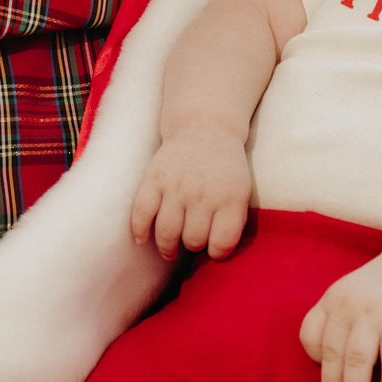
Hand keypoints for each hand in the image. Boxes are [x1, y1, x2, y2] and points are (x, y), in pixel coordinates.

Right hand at [130, 130, 250, 260]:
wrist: (205, 128)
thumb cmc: (225, 168)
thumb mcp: (242, 192)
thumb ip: (232, 221)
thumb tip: (213, 253)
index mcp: (229, 198)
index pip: (222, 242)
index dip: (217, 253)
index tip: (213, 251)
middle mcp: (202, 194)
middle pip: (193, 240)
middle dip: (192, 246)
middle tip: (191, 242)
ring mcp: (176, 186)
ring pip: (167, 232)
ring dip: (167, 247)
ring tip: (170, 251)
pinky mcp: (154, 178)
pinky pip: (142, 211)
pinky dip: (139, 230)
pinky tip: (141, 239)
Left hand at [299, 259, 381, 381]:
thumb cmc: (375, 294)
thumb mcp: (346, 297)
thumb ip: (334, 325)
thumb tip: (328, 372)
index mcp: (330, 302)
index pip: (310, 335)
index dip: (315, 359)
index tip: (326, 379)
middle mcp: (348, 308)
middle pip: (333, 352)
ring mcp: (376, 316)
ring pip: (359, 359)